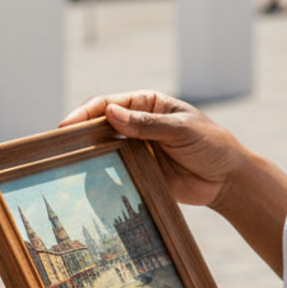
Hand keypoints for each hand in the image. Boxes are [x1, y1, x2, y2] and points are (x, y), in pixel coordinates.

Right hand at [61, 91, 243, 210]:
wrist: (228, 179)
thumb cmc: (211, 145)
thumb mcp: (182, 130)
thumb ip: (147, 125)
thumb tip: (111, 114)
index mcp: (147, 105)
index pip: (109, 104)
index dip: (85, 113)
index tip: (67, 125)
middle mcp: (137, 125)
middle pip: (101, 126)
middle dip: (80, 134)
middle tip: (58, 146)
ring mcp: (137, 150)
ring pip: (105, 150)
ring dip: (88, 156)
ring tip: (67, 164)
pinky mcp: (140, 173)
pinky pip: (116, 173)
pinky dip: (102, 177)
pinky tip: (89, 183)